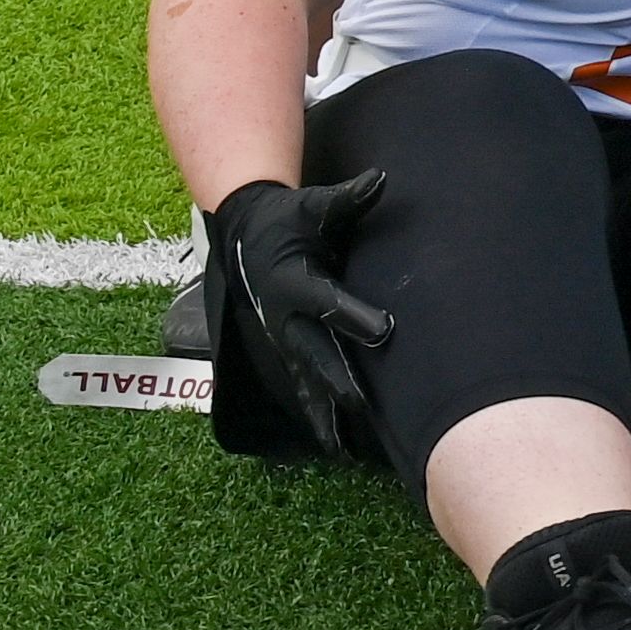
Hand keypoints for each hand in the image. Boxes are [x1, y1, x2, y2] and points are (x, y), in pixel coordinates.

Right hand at [207, 173, 394, 457]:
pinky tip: (335, 445)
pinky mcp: (288, 349)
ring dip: (324, 413)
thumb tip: (379, 180)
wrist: (245, 237)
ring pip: (306, 380)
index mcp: (293, 281)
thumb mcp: (313, 207)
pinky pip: (303, 386)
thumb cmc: (287, 219)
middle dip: (339, 380)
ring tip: (342, 450)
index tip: (385, 331)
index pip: (326, 301)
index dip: (353, 315)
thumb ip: (347, 199)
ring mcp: (283, 337)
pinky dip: (317, 415)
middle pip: (315, 352)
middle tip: (365, 405)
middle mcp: (284, 317)